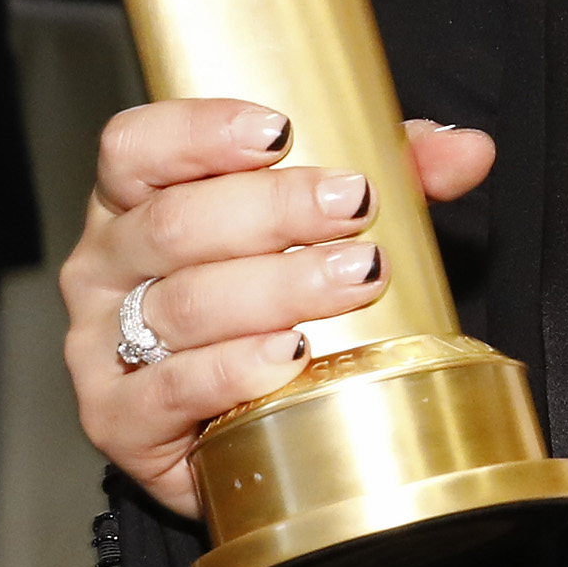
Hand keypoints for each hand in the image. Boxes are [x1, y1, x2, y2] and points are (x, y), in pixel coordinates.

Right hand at [59, 101, 492, 518]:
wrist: (247, 435)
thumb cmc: (270, 309)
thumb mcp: (325, 230)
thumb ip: (393, 178)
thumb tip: (466, 150)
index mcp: (136, 201)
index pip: (138, 145)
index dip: (201, 131)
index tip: (280, 131)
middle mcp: (106, 266)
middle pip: (175, 223)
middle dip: (274, 210)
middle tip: (354, 207)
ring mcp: (101, 346)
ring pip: (182, 304)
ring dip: (276, 288)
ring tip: (354, 279)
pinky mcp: (118, 421)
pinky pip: (170, 389)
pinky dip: (233, 370)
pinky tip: (289, 356)